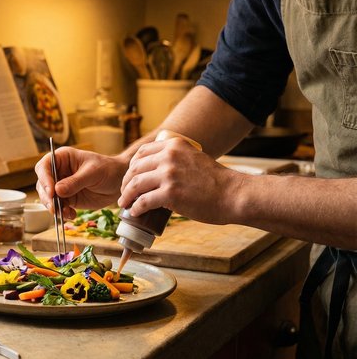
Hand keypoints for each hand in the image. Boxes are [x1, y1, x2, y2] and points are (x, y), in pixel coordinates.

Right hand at [34, 147, 126, 219]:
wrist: (119, 182)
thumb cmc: (107, 169)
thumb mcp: (93, 173)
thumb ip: (75, 182)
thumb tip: (57, 190)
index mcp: (62, 158)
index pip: (44, 166)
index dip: (44, 178)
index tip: (51, 191)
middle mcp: (58, 172)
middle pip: (43, 184)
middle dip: (47, 197)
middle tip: (54, 207)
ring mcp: (61, 186)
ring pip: (48, 198)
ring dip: (54, 207)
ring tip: (66, 213)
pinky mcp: (67, 199)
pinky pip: (59, 207)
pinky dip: (63, 213)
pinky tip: (72, 215)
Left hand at [117, 138, 241, 223]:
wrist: (233, 194)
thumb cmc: (215, 181)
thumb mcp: (193, 158)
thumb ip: (175, 159)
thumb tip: (155, 171)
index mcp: (174, 145)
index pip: (142, 153)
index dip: (132, 166)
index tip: (129, 177)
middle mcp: (169, 156)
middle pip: (135, 169)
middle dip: (126, 183)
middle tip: (124, 194)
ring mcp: (169, 175)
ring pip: (135, 185)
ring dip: (126, 197)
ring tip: (125, 204)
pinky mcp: (170, 193)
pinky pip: (144, 201)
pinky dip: (136, 208)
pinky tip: (136, 213)